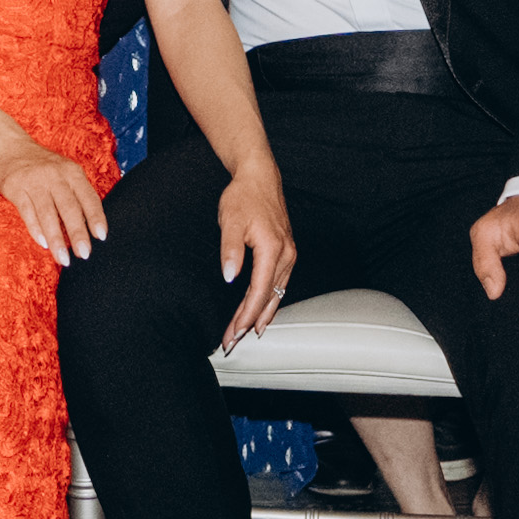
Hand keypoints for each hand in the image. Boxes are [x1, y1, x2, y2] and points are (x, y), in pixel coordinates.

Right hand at [0, 139, 108, 268]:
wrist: (9, 147)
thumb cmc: (43, 167)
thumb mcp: (65, 172)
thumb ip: (76, 194)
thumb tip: (90, 226)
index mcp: (72, 173)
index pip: (88, 198)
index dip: (96, 218)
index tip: (101, 237)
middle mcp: (55, 176)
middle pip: (69, 208)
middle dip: (78, 233)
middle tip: (84, 254)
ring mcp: (35, 182)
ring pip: (48, 214)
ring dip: (57, 239)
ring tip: (63, 258)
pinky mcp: (16, 188)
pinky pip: (28, 212)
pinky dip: (36, 229)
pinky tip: (43, 243)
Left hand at [213, 164, 298, 352]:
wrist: (260, 177)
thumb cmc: (243, 197)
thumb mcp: (230, 221)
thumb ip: (230, 250)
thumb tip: (229, 277)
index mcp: (273, 248)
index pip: (259, 291)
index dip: (246, 314)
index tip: (234, 331)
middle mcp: (286, 254)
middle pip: (269, 297)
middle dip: (250, 322)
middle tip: (233, 341)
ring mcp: (289, 254)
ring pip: (276, 293)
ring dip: (261, 315)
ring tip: (246, 334)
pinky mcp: (287, 253)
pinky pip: (279, 284)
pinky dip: (270, 301)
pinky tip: (262, 313)